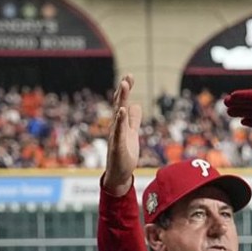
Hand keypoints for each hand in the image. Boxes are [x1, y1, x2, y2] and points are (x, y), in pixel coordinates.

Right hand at [103, 74, 141, 196]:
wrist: (119, 174)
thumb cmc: (124, 154)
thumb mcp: (131, 133)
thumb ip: (133, 120)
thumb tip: (135, 105)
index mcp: (121, 124)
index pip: (122, 103)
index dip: (125, 90)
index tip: (129, 76)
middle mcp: (116, 127)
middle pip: (118, 105)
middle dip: (122, 90)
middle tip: (126, 76)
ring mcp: (116, 136)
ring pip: (117, 114)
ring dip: (120, 99)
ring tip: (124, 85)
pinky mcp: (118, 146)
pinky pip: (119, 132)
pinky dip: (120, 121)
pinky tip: (121, 110)